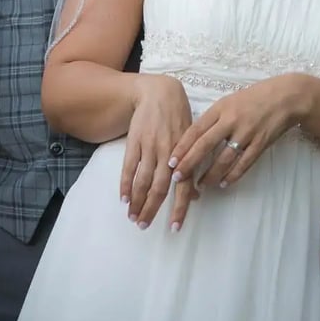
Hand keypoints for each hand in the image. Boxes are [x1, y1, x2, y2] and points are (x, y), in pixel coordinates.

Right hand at [121, 74, 198, 231]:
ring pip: (143, 180)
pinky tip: (124, 198)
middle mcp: (168, 153)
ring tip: (133, 217)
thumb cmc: (179, 117)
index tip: (175, 228)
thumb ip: (192, 169)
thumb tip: (195, 196)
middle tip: (144, 226)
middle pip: (159, 188)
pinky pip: (129, 167)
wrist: (159, 92)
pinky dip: (126, 184)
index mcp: (185, 154)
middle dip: (151, 210)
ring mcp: (150, 147)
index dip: (179, 208)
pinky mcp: (135, 142)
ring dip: (137, 201)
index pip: (183, 187)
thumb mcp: (191, 140)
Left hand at [168, 75, 303, 189]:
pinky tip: (223, 183)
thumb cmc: (254, 98)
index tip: (170, 161)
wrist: (285, 97)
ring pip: (223, 159)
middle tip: (177, 178)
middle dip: (189, 164)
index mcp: (221, 108)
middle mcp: (231, 120)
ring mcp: (247, 133)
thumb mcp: (229, 101)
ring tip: (201, 185)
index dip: (182, 147)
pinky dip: (232, 176)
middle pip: (205, 145)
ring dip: (210, 174)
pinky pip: (243, 164)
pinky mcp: (261, 144)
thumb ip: (213, 118)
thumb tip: (194, 138)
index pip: (196, 130)